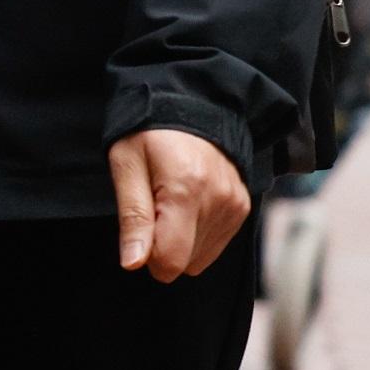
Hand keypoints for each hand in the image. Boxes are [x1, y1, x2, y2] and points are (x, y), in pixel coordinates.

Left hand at [110, 128, 251, 280]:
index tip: (138, 231)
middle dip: (162, 247)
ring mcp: (236, 205)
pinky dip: (197, 233)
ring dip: (181, 240)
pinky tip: (187, 204)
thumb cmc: (147, 135)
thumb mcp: (125, 166)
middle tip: (152, 208)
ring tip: (169, 201)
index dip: (147, 257)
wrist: (189, 106)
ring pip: (201, 257)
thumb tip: (133, 263)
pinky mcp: (243, 207)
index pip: (171, 260)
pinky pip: (215, 244)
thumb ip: (133, 218)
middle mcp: (218, 201)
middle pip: (186, 262)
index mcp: (185, 190)